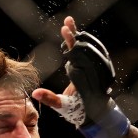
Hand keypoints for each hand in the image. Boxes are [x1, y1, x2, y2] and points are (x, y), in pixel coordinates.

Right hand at [34, 16, 130, 137]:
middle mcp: (95, 78)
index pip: (78, 63)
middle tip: (65, 25)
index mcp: (85, 87)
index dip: (72, 49)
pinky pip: (97, 52)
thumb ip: (50, 99)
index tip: (65, 37)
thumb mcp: (62, 107)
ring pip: (93, 51)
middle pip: (86, 54)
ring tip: (69, 23)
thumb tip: (35, 93)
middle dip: (75, 39)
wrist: (98, 113)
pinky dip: (88, 41)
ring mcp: (101, 73)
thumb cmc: (78, 111)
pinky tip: (78, 32)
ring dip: (81, 36)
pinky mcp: (102, 68)